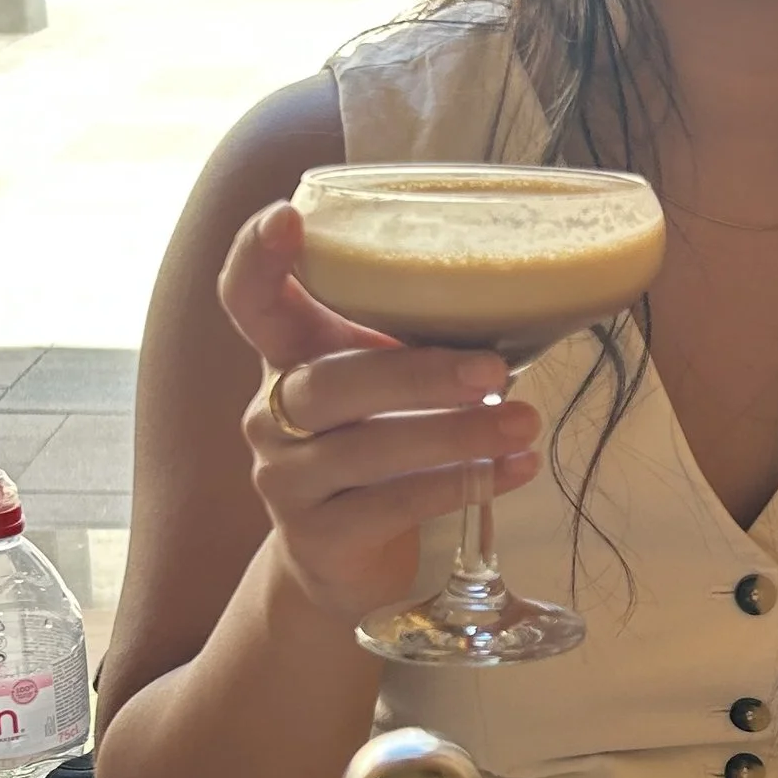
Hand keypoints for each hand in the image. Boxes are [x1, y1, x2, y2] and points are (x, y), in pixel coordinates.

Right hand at [217, 204, 542, 629]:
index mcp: (288, 356)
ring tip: (523, 423)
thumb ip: (421, 338)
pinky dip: (459, 487)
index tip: (289, 218)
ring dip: (454, 436)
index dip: (257, 257)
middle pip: (326, 383)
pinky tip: (512, 471)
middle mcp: (271, 413)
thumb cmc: (380, 444)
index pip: (248, 298)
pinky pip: (389, 507)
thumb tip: (529, 290)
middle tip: (493, 369)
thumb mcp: (390, 382)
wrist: (347, 559)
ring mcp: (285, 480)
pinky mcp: (316, 538)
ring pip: (364, 449)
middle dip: (414, 375)